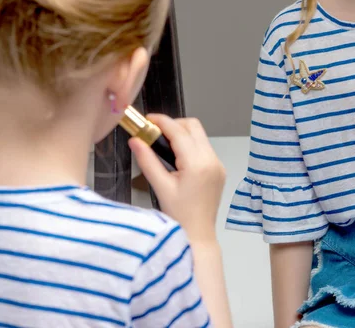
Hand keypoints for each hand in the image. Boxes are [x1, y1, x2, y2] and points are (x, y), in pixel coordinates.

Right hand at [129, 115, 225, 244]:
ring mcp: (218, 164)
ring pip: (200, 135)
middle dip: (173, 125)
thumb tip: (135, 140)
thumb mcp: (160, 187)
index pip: (179, 131)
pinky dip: (190, 145)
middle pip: (193, 126)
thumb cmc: (179, 216)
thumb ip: (147, 161)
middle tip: (154, 133)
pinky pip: (204, 147)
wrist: (199, 236)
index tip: (147, 119)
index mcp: (197, 163)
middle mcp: (212, 160)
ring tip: (163, 146)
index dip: (162, 121)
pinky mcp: (219, 169)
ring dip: (182, 134)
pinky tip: (177, 157)